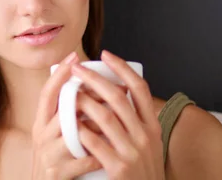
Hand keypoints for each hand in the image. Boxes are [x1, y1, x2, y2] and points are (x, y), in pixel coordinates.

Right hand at [31, 52, 103, 178]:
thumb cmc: (56, 161)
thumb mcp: (55, 135)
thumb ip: (66, 115)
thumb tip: (90, 87)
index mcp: (41, 123)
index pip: (47, 93)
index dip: (59, 74)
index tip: (74, 56)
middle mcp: (41, 135)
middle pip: (65, 109)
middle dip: (92, 99)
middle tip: (113, 93)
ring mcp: (48, 155)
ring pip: (76, 133)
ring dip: (99, 128)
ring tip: (115, 124)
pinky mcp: (58, 174)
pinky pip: (84, 160)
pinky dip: (99, 157)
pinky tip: (109, 155)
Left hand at [70, 50, 164, 179]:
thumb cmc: (143, 171)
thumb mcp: (149, 144)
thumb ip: (136, 121)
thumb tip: (117, 91)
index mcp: (152, 127)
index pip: (140, 88)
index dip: (122, 68)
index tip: (106, 54)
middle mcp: (145, 137)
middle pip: (118, 98)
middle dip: (94, 79)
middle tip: (77, 68)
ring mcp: (132, 153)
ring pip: (104, 118)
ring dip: (84, 101)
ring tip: (69, 92)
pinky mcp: (119, 169)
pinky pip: (95, 143)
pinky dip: (81, 131)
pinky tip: (70, 123)